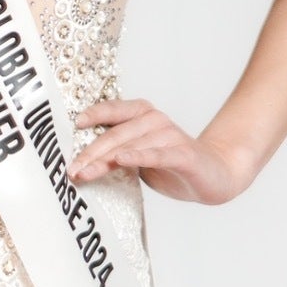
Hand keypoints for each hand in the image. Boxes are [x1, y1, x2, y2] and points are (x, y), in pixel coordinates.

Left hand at [66, 97, 254, 203]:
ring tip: (84, 173)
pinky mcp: (183, 155)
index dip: (94, 114)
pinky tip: (121, 160)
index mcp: (144, 116)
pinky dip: (138, 156)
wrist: (214, 176)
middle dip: (90, 152)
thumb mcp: (139, 157)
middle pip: (116, 134)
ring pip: (131, 146)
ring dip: (105, 160)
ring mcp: (170, 137)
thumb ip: (116, 153)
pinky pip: (156, 154)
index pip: (114, 110)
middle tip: (71, 168)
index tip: (75, 124)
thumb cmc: (172, 165)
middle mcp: (156, 121)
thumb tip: (81, 162)